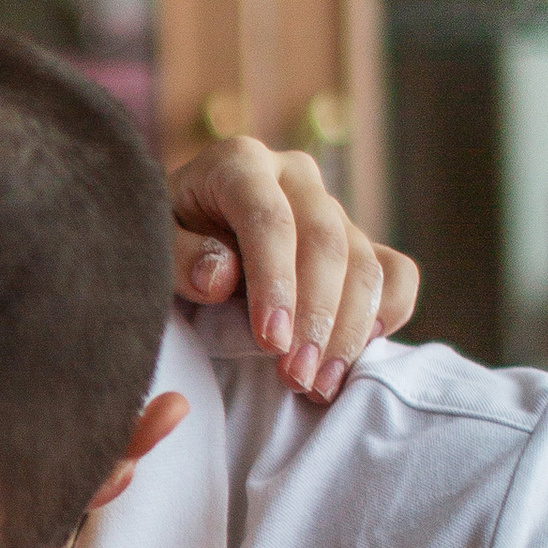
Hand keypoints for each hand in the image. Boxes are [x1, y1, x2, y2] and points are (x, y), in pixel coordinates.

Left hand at [170, 138, 416, 404]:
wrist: (182, 237)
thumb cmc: (162, 243)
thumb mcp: (150, 245)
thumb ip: (178, 257)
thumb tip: (221, 277)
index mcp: (241, 164)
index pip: (270, 220)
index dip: (276, 282)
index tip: (271, 340)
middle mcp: (295, 178)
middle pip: (326, 242)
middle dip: (315, 316)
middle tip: (296, 376)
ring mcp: (332, 208)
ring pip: (364, 263)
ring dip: (347, 330)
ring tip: (317, 384)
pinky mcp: (359, 242)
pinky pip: (396, 272)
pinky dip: (387, 313)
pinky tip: (355, 354)